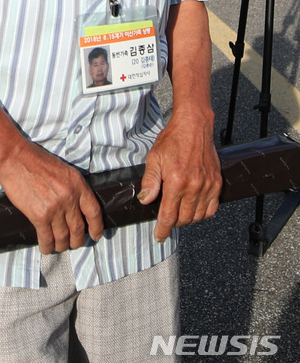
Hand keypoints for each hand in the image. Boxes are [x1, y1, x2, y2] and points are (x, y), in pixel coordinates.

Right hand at [0, 141, 103, 254]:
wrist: (15, 157)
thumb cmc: (35, 158)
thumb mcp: (62, 169)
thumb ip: (71, 187)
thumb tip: (74, 205)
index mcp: (78, 184)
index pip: (94, 212)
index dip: (96, 227)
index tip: (95, 235)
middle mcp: (70, 198)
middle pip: (78, 228)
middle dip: (77, 240)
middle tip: (74, 243)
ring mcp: (55, 209)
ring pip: (63, 236)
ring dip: (61, 245)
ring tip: (59, 246)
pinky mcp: (39, 216)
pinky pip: (46, 237)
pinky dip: (47, 246)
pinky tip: (46, 248)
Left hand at [137, 107, 221, 241]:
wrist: (194, 127)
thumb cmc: (172, 140)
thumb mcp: (154, 158)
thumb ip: (150, 181)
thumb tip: (145, 201)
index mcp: (176, 182)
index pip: (169, 215)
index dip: (163, 229)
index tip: (159, 236)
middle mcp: (194, 187)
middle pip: (184, 219)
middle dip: (173, 223)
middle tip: (167, 220)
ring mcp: (208, 186)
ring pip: (198, 216)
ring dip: (187, 219)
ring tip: (179, 213)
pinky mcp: (217, 183)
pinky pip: (212, 208)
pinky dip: (203, 213)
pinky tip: (194, 208)